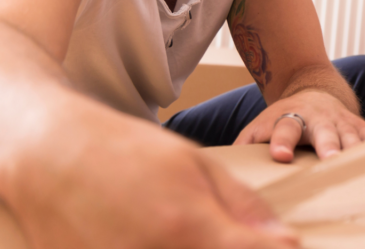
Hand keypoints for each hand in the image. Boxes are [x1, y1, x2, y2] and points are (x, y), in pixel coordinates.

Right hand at [8, 99, 298, 248]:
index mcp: (189, 227)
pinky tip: (161, 235)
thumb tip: (284, 241)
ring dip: (201, 248)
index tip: (289, 245)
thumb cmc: (126, 152)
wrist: (50, 155)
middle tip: (230, 233)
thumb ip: (242, 206)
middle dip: (236, 247)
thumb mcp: (196, 165)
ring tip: (184, 225)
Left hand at [235, 89, 364, 162]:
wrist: (314, 89)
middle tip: (331, 161)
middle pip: (324, 131)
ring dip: (357, 149)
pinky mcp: (358, 125)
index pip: (284, 128)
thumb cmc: (283, 118)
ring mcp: (340, 120)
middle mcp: (318, 118)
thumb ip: (245, 143)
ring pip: (351, 134)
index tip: (280, 155)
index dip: (282, 141)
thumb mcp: (260, 125)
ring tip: (361, 164)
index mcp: (290, 118)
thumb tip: (223, 165)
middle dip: (329, 145)